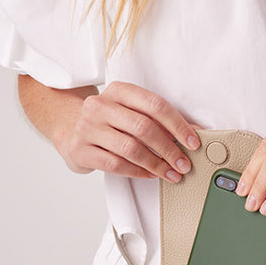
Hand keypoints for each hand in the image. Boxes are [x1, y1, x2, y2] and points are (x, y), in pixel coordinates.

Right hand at [56, 81, 200, 178]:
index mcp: (118, 90)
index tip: (193, 141)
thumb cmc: (109, 121)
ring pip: (130, 148)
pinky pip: (115, 164)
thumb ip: (159, 120)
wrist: (70, 129)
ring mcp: (87, 128)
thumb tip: (195, 132)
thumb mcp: (131, 111)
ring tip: (170, 173)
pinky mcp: (80, 150)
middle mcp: (100, 105)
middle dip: (169, 149)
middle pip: (144, 127)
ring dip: (156, 164)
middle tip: (184, 163)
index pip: (155, 105)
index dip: (178, 124)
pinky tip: (150, 174)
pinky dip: (138, 172)